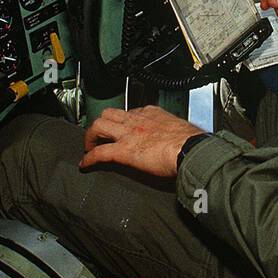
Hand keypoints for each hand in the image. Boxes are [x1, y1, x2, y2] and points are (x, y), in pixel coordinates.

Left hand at [79, 106, 202, 176]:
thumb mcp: (181, 129)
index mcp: (152, 113)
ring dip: (91, 136)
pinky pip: (99, 153)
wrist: (191, 149)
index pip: (130, 112)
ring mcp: (128, 134)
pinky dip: (90, 159)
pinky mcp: (123, 151)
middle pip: (109, 113)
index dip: (123, 121)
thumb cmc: (192, 142)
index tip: (122, 128)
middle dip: (101, 124)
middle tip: (99, 136)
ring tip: (89, 147)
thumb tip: (178, 141)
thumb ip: (173, 132)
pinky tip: (85, 165)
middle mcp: (137, 120)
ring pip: (99, 126)